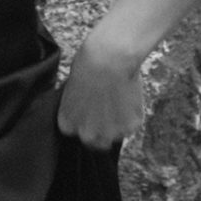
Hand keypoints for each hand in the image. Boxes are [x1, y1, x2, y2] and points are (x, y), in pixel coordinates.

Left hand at [56, 26, 150, 150]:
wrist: (108, 60)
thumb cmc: (87, 65)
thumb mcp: (72, 89)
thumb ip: (79, 107)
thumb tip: (88, 109)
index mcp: (67, 125)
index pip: (77, 132)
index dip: (86, 120)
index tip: (92, 108)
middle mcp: (86, 134)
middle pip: (96, 141)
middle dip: (102, 127)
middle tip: (109, 107)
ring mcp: (109, 134)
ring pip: (116, 135)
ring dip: (118, 122)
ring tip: (119, 100)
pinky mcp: (129, 128)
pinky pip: (132, 125)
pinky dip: (133, 114)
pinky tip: (128, 97)